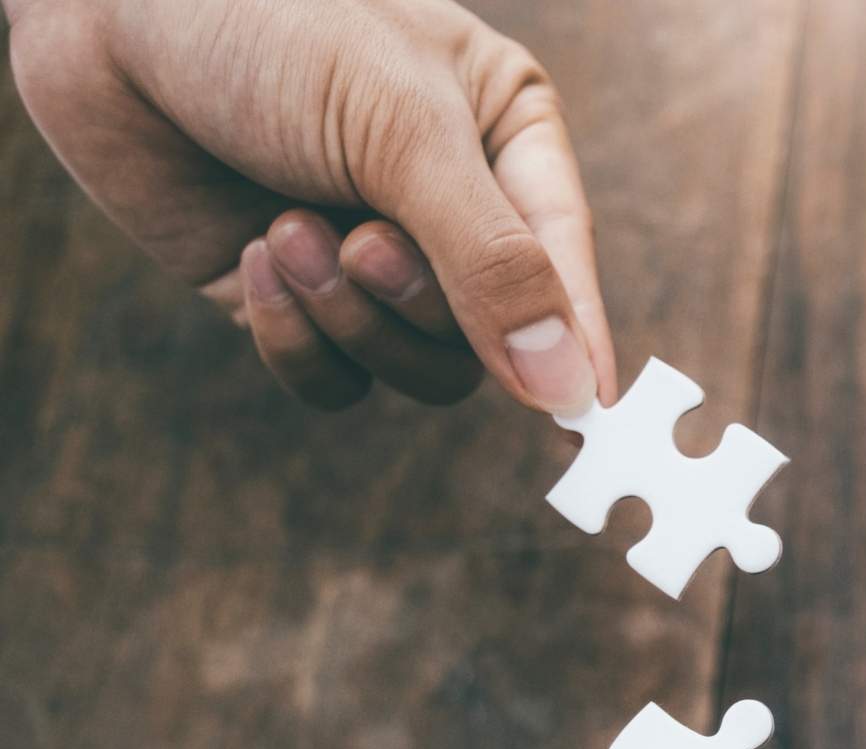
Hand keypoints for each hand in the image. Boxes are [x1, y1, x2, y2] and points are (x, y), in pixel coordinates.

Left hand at [4, 0, 613, 413]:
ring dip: (348, 318)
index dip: (573, 336)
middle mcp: (452, 207)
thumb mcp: (403, 132)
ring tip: (286, 230)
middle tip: (355, 241)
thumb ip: (493, 263)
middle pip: (490, 336)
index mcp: (507, 138)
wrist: (106, 9)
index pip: (565, 260)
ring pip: (416, 369)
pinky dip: (293, 339)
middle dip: (415, 302)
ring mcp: (371, 258)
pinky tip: (253, 256)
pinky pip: (334, 379)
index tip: (582, 414)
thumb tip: (565, 390)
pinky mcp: (293, 298)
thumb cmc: (276, 26)